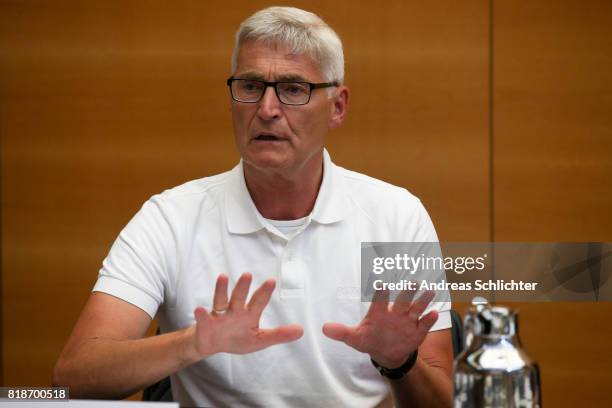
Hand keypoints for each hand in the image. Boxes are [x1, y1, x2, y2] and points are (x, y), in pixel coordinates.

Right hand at [189, 272, 302, 358]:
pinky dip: (201, 314)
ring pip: (221, 300)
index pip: (258, 301)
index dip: (264, 292)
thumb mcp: (259, 339)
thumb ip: (278, 335)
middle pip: (239, 297)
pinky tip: (199, 309)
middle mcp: (234, 311)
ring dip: (222, 289)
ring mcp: (219, 316)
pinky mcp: (206, 324)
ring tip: (223, 277)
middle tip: (248, 274)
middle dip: (243, 286)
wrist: (212, 344)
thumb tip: (301, 330)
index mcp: (249, 315)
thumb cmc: (237, 338)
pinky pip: (203, 318)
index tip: (272, 281)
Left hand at [322, 290, 437, 368]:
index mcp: (379, 312)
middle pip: (402, 300)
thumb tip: (324, 328)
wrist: (386, 353)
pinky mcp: (417, 332)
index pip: (379, 300)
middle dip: (407, 292)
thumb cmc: (369, 340)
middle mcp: (395, 313)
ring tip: (430, 290)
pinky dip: (429, 320)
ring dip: (423, 300)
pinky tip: (435, 313)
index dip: (380, 293)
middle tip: (413, 281)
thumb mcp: (355, 338)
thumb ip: (341, 332)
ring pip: (416, 308)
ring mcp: (407, 322)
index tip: (381, 284)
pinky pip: (424, 325)